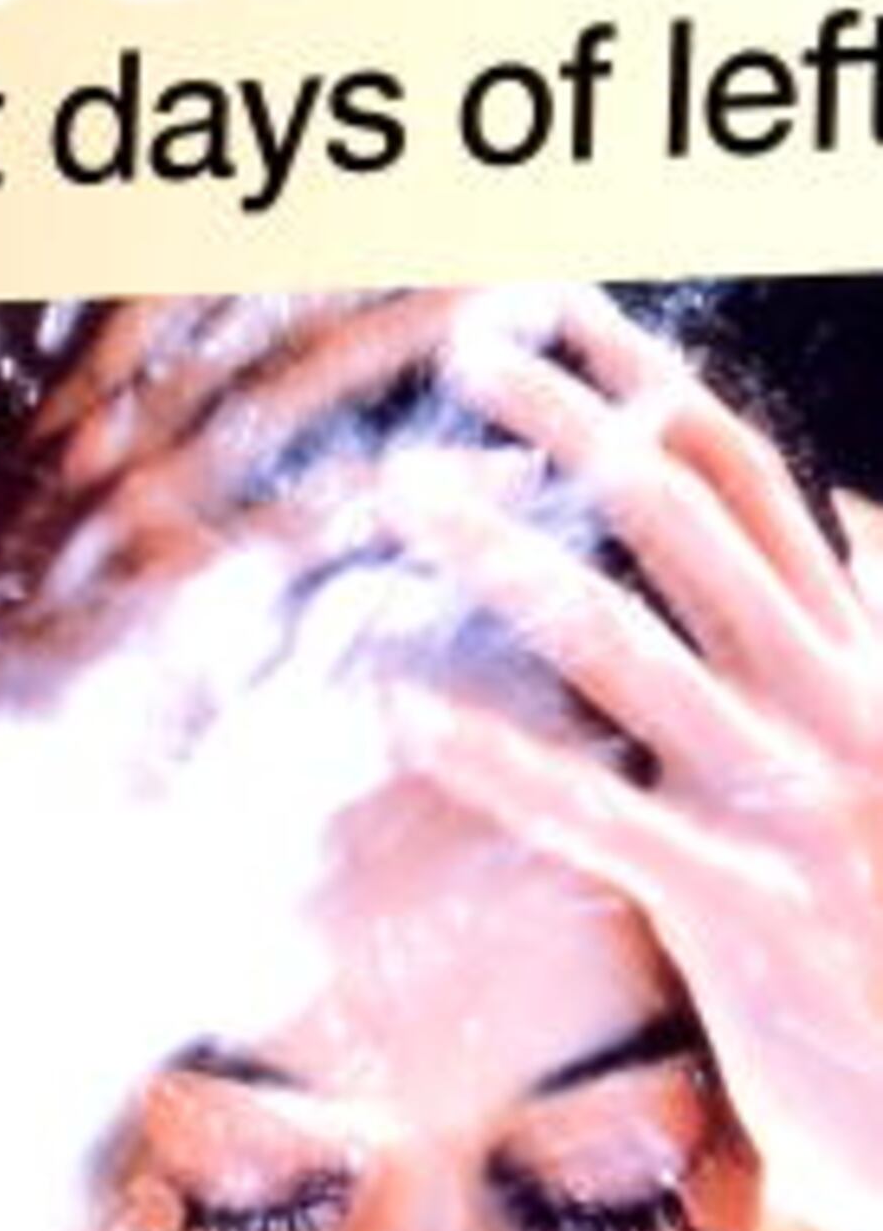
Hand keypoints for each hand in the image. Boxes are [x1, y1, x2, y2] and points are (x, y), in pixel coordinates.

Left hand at [385, 289, 882, 1230]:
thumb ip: (844, 651)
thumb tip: (828, 536)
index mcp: (862, 668)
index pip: (749, 483)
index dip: (648, 388)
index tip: (554, 313)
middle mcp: (840, 712)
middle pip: (688, 524)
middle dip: (576, 424)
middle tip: (462, 344)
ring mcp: (796, 810)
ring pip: (634, 645)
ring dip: (508, 556)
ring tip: (395, 485)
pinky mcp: (751, 917)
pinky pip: (604, 820)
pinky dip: (497, 762)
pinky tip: (394, 713)